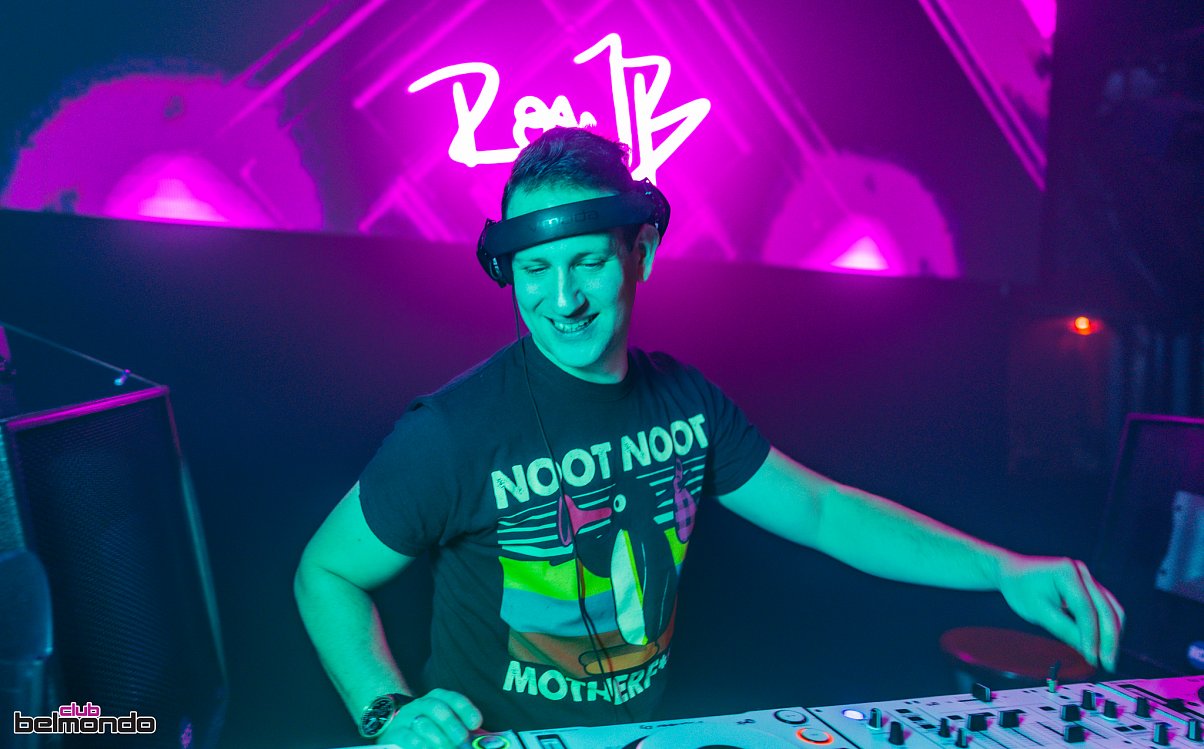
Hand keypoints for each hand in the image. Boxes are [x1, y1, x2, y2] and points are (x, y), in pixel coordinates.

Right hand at [376, 689, 482, 748]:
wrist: (395, 733)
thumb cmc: (428, 730)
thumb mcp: (444, 727)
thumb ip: (460, 731)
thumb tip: (479, 743)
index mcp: (436, 699)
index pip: (452, 698)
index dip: (465, 709)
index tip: (476, 724)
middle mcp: (421, 705)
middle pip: (437, 708)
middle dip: (452, 725)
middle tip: (462, 741)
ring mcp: (406, 718)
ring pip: (423, 723)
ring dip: (439, 739)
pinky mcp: (394, 733)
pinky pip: (406, 736)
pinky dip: (419, 744)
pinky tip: (427, 748)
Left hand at [997, 553, 1124, 670]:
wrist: (1013, 571)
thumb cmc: (1020, 589)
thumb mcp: (1037, 611)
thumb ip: (1063, 629)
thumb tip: (1087, 651)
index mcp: (1067, 572)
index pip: (1087, 610)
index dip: (1092, 637)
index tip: (1092, 658)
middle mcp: (1082, 572)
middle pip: (1107, 609)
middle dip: (1109, 640)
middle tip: (1108, 664)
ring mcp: (1088, 578)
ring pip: (1112, 609)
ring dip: (1113, 635)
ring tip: (1108, 658)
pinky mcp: (1090, 586)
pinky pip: (1106, 608)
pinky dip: (1106, 627)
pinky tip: (1103, 645)